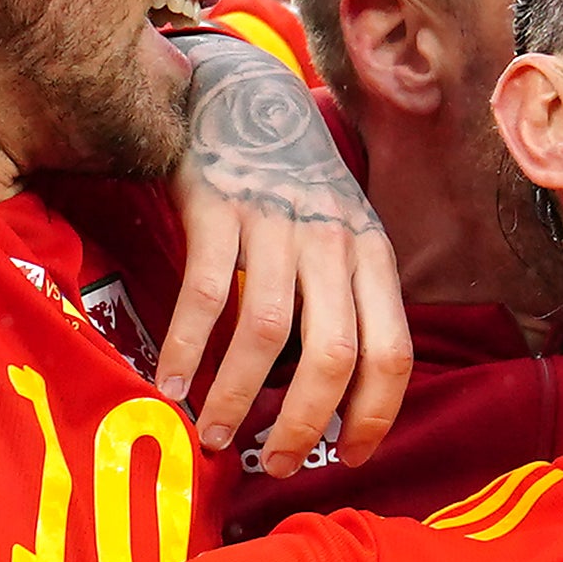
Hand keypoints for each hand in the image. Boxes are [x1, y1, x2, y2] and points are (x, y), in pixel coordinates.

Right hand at [155, 28, 407, 476]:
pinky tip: (170, 383)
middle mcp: (334, 242)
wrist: (241, 96)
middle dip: (305, 424)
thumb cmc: (290, 188)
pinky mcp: (221, 206)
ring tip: (214, 436)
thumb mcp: (340, 237)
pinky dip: (189, 348)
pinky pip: (208, 293)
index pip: (392, 353)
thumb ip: (343, 303)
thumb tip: (329, 400)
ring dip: (238, 396)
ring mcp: (278, 223)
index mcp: (372, 257)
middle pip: (335, 355)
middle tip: (275, 465)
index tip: (349, 457)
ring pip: (268, 332)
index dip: (375, 415)